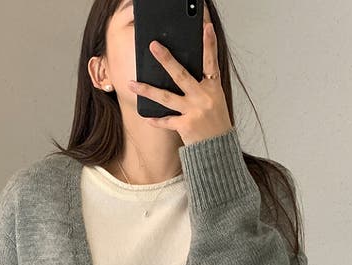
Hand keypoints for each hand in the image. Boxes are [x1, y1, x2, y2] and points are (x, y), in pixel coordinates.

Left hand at [126, 21, 232, 145]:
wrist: (219, 149)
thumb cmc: (216, 123)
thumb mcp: (215, 100)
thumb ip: (202, 86)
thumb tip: (179, 74)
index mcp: (213, 88)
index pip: (211, 61)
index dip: (209, 44)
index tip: (206, 28)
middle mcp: (203, 97)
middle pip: (181, 75)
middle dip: (166, 59)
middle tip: (154, 47)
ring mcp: (194, 111)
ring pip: (166, 97)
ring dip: (147, 90)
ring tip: (132, 83)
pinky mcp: (186, 126)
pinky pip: (166, 121)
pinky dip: (155, 120)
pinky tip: (145, 116)